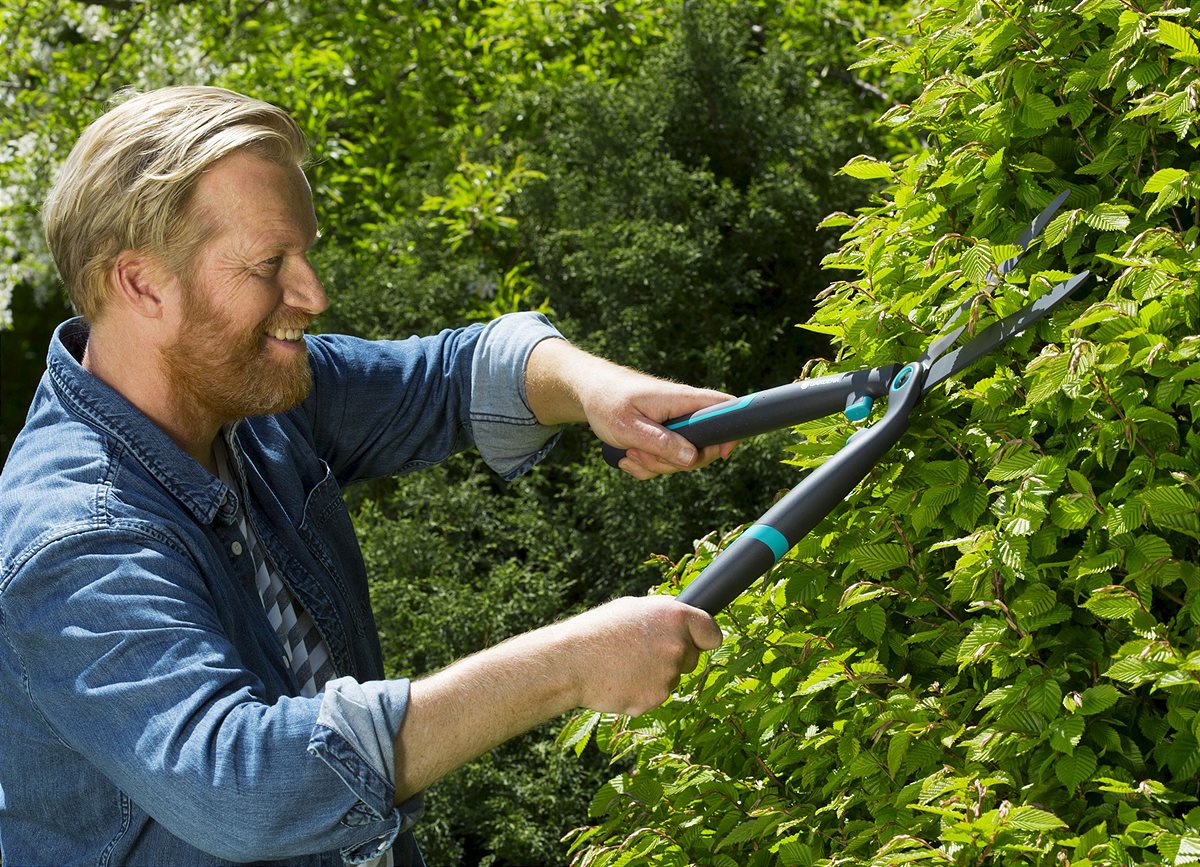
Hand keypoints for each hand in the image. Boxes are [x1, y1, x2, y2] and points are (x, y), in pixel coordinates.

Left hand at [526, 339, 737, 478]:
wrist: (588, 393)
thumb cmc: (607, 401)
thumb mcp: (629, 426)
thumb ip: (660, 442)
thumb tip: (691, 459)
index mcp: (682, 400)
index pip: (726, 408)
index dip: (732, 432)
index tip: (720, 454)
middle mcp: (684, 413)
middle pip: (703, 448)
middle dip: (675, 463)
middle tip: (643, 455)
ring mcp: (675, 426)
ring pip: (681, 459)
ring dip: (655, 465)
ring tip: (629, 452)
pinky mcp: (663, 437)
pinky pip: (665, 461)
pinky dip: (646, 465)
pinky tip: (628, 456)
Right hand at [553, 596, 722, 716]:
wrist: (572, 662)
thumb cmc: (598, 630)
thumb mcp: (632, 608)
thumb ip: (663, 615)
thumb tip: (680, 622)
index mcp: (675, 617)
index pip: (712, 633)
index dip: (704, 638)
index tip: (699, 642)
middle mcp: (678, 646)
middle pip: (692, 658)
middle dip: (674, 657)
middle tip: (642, 652)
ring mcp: (668, 676)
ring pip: (671, 678)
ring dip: (654, 675)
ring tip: (623, 665)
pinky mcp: (656, 699)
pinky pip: (655, 695)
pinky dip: (641, 691)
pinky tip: (620, 681)